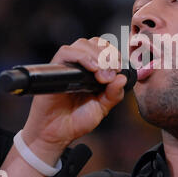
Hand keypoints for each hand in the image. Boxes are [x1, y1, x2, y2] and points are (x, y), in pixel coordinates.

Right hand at [21, 37, 125, 157]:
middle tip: (113, 70)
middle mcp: (80, 65)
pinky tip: (92, 69)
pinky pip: (66, 52)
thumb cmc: (77, 120)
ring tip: (102, 73)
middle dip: (108, 54)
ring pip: (82, 44)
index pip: (104, 49)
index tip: (119, 68)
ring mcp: (67, 66)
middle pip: (95, 42)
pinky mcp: (54, 69)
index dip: (114, 54)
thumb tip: (122, 78)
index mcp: (92, 71)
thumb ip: (114, 94)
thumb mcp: (102, 108)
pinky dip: (82, 57)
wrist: (57, 134)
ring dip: (96, 54)